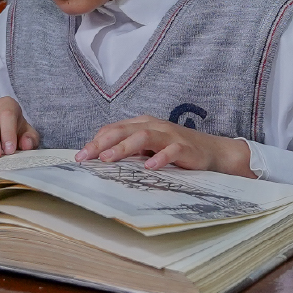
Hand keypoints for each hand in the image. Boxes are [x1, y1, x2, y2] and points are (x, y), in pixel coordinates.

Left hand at [74, 116, 252, 176]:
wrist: (212, 152)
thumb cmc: (176, 151)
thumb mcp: (149, 149)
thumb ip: (129, 152)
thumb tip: (101, 161)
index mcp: (142, 124)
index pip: (114, 129)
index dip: (96, 141)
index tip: (79, 157)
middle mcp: (154, 126)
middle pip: (124, 130)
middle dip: (102, 143)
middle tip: (86, 157)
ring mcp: (170, 135)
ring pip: (143, 136)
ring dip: (124, 147)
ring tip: (109, 159)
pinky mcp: (185, 148)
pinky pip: (171, 151)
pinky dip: (159, 158)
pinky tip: (149, 167)